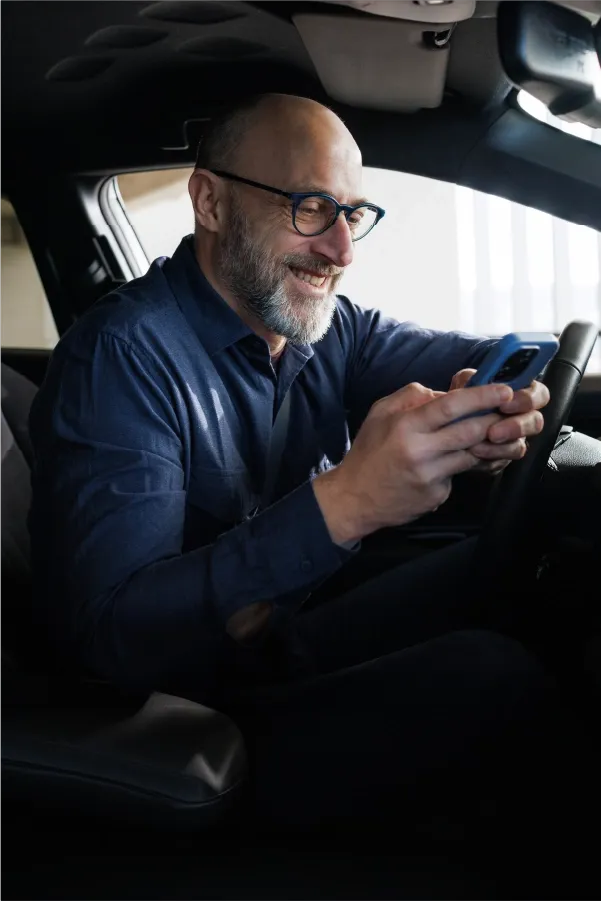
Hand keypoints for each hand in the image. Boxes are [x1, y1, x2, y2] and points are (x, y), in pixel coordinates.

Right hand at [313, 380, 515, 544]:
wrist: (354, 499)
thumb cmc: (368, 453)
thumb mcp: (380, 413)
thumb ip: (411, 397)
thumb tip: (444, 393)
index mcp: (406, 426)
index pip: (451, 406)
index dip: (482, 396)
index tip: (504, 390)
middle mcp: (420, 451)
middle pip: (471, 431)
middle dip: (494, 419)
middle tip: (507, 412)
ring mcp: (430, 476)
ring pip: (471, 454)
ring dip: (483, 443)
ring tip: (487, 434)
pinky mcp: (436, 495)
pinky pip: (458, 475)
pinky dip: (460, 465)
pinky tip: (451, 462)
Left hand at [450, 370, 548, 474]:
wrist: (449, 426)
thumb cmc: (463, 400)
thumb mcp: (464, 383)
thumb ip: (471, 379)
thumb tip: (474, 380)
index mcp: (521, 393)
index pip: (540, 394)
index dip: (528, 399)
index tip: (506, 404)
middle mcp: (523, 417)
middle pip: (536, 422)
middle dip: (516, 427)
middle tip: (494, 431)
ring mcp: (515, 439)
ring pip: (520, 446)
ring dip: (499, 447)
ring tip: (478, 444)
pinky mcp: (503, 457)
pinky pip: (503, 461)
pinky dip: (488, 456)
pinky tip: (474, 452)